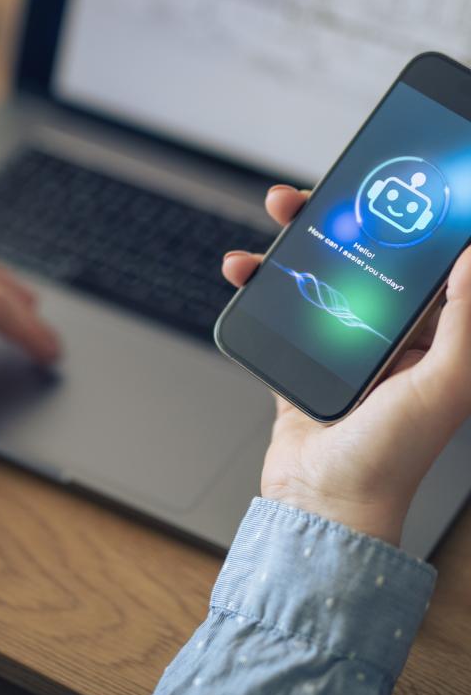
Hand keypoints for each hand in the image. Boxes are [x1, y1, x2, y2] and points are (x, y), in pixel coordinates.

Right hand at [223, 185, 470, 545]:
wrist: (324, 505)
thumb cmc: (391, 459)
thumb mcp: (443, 385)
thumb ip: (464, 320)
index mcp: (426, 338)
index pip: (412, 262)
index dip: (394, 222)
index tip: (376, 189)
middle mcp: (384, 337)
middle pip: (356, 260)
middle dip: (331, 222)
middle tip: (308, 197)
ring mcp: (338, 347)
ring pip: (313, 277)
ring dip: (289, 246)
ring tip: (270, 226)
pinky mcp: (299, 359)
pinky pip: (278, 309)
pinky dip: (259, 286)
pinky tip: (245, 274)